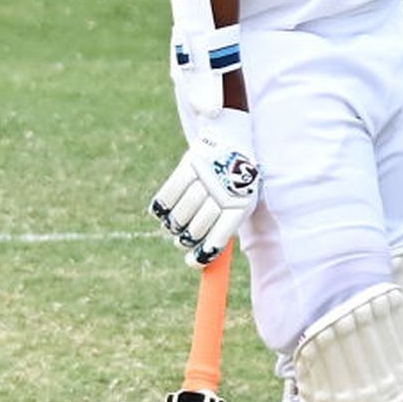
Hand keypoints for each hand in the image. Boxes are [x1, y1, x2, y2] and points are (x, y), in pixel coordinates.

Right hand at [151, 109, 259, 266]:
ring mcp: (206, 177)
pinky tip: (161, 213)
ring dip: (174, 225)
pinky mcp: (189, 164)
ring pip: (183, 212)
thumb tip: (204, 257)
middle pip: (199, 226)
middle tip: (182, 241)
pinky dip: (161, 207)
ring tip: (174, 227)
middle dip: (187, 239)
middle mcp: (224, 191)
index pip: (221, 235)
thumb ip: (224, 226)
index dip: (205, 253)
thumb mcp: (241, 201)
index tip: (192, 262)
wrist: (231, 139)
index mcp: (241, 204)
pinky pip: (169, 193)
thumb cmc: (235, 180)